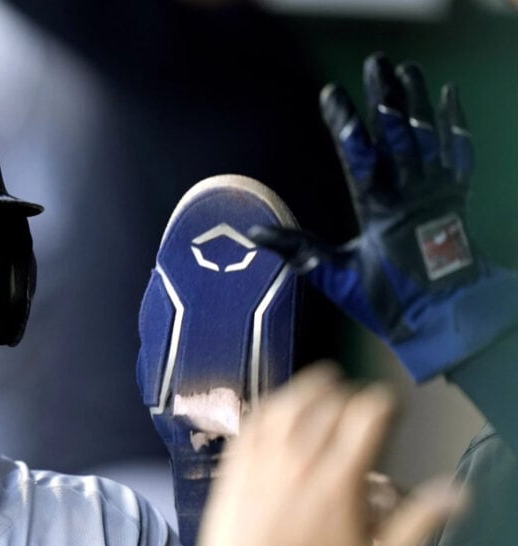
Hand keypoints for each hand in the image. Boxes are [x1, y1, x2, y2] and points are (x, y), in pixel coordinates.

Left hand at [195, 363, 462, 545]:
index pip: (368, 415)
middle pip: (330, 405)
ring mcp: (262, 462)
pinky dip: (269, 407)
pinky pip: (251, 423)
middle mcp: (300, 461)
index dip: (385, 402)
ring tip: (323, 385)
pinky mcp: (233, 469)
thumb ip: (418, 525)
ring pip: (287, 404)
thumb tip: (455, 494)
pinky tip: (277, 408)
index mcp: (340, 480)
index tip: (390, 407)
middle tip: (358, 405)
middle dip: (351, 397)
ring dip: (309, 389)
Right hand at [248, 54, 517, 381]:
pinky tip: (447, 95)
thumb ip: (298, 252)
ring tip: (405, 69)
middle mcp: (412, 195)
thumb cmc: (390, 301)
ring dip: (417, 101)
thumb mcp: (338, 279)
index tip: (331, 94)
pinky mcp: (458, 195)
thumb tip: (253, 234)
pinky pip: (459, 150)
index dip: (345, 124)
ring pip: (428, 136)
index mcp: (380, 212)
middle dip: (386, 97)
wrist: (449, 314)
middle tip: (376, 64)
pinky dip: (454, 122)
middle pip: (398, 135)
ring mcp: (438, 192)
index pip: (360, 157)